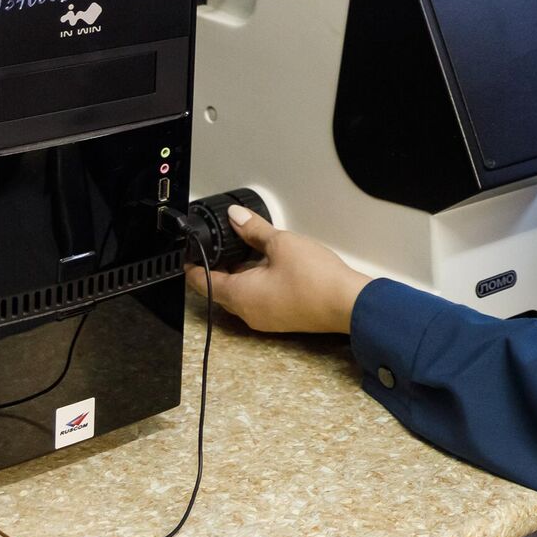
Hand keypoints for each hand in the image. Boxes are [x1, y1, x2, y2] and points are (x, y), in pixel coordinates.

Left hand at [186, 205, 370, 334]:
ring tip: (246, 250)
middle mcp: (248, 312)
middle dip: (217, 268)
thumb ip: (254, 229)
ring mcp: (265, 318)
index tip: (188, 254)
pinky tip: (269, 267)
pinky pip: (258, 300)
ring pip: (240, 295)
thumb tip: (236, 217)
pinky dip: (255, 283)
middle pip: (220, 290)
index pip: (202, 282)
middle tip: (219, 245)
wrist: (348, 304)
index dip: (192, 266)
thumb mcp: (281, 244)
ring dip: (239, 275)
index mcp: (240, 296)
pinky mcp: (282, 318)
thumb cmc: (316, 279)